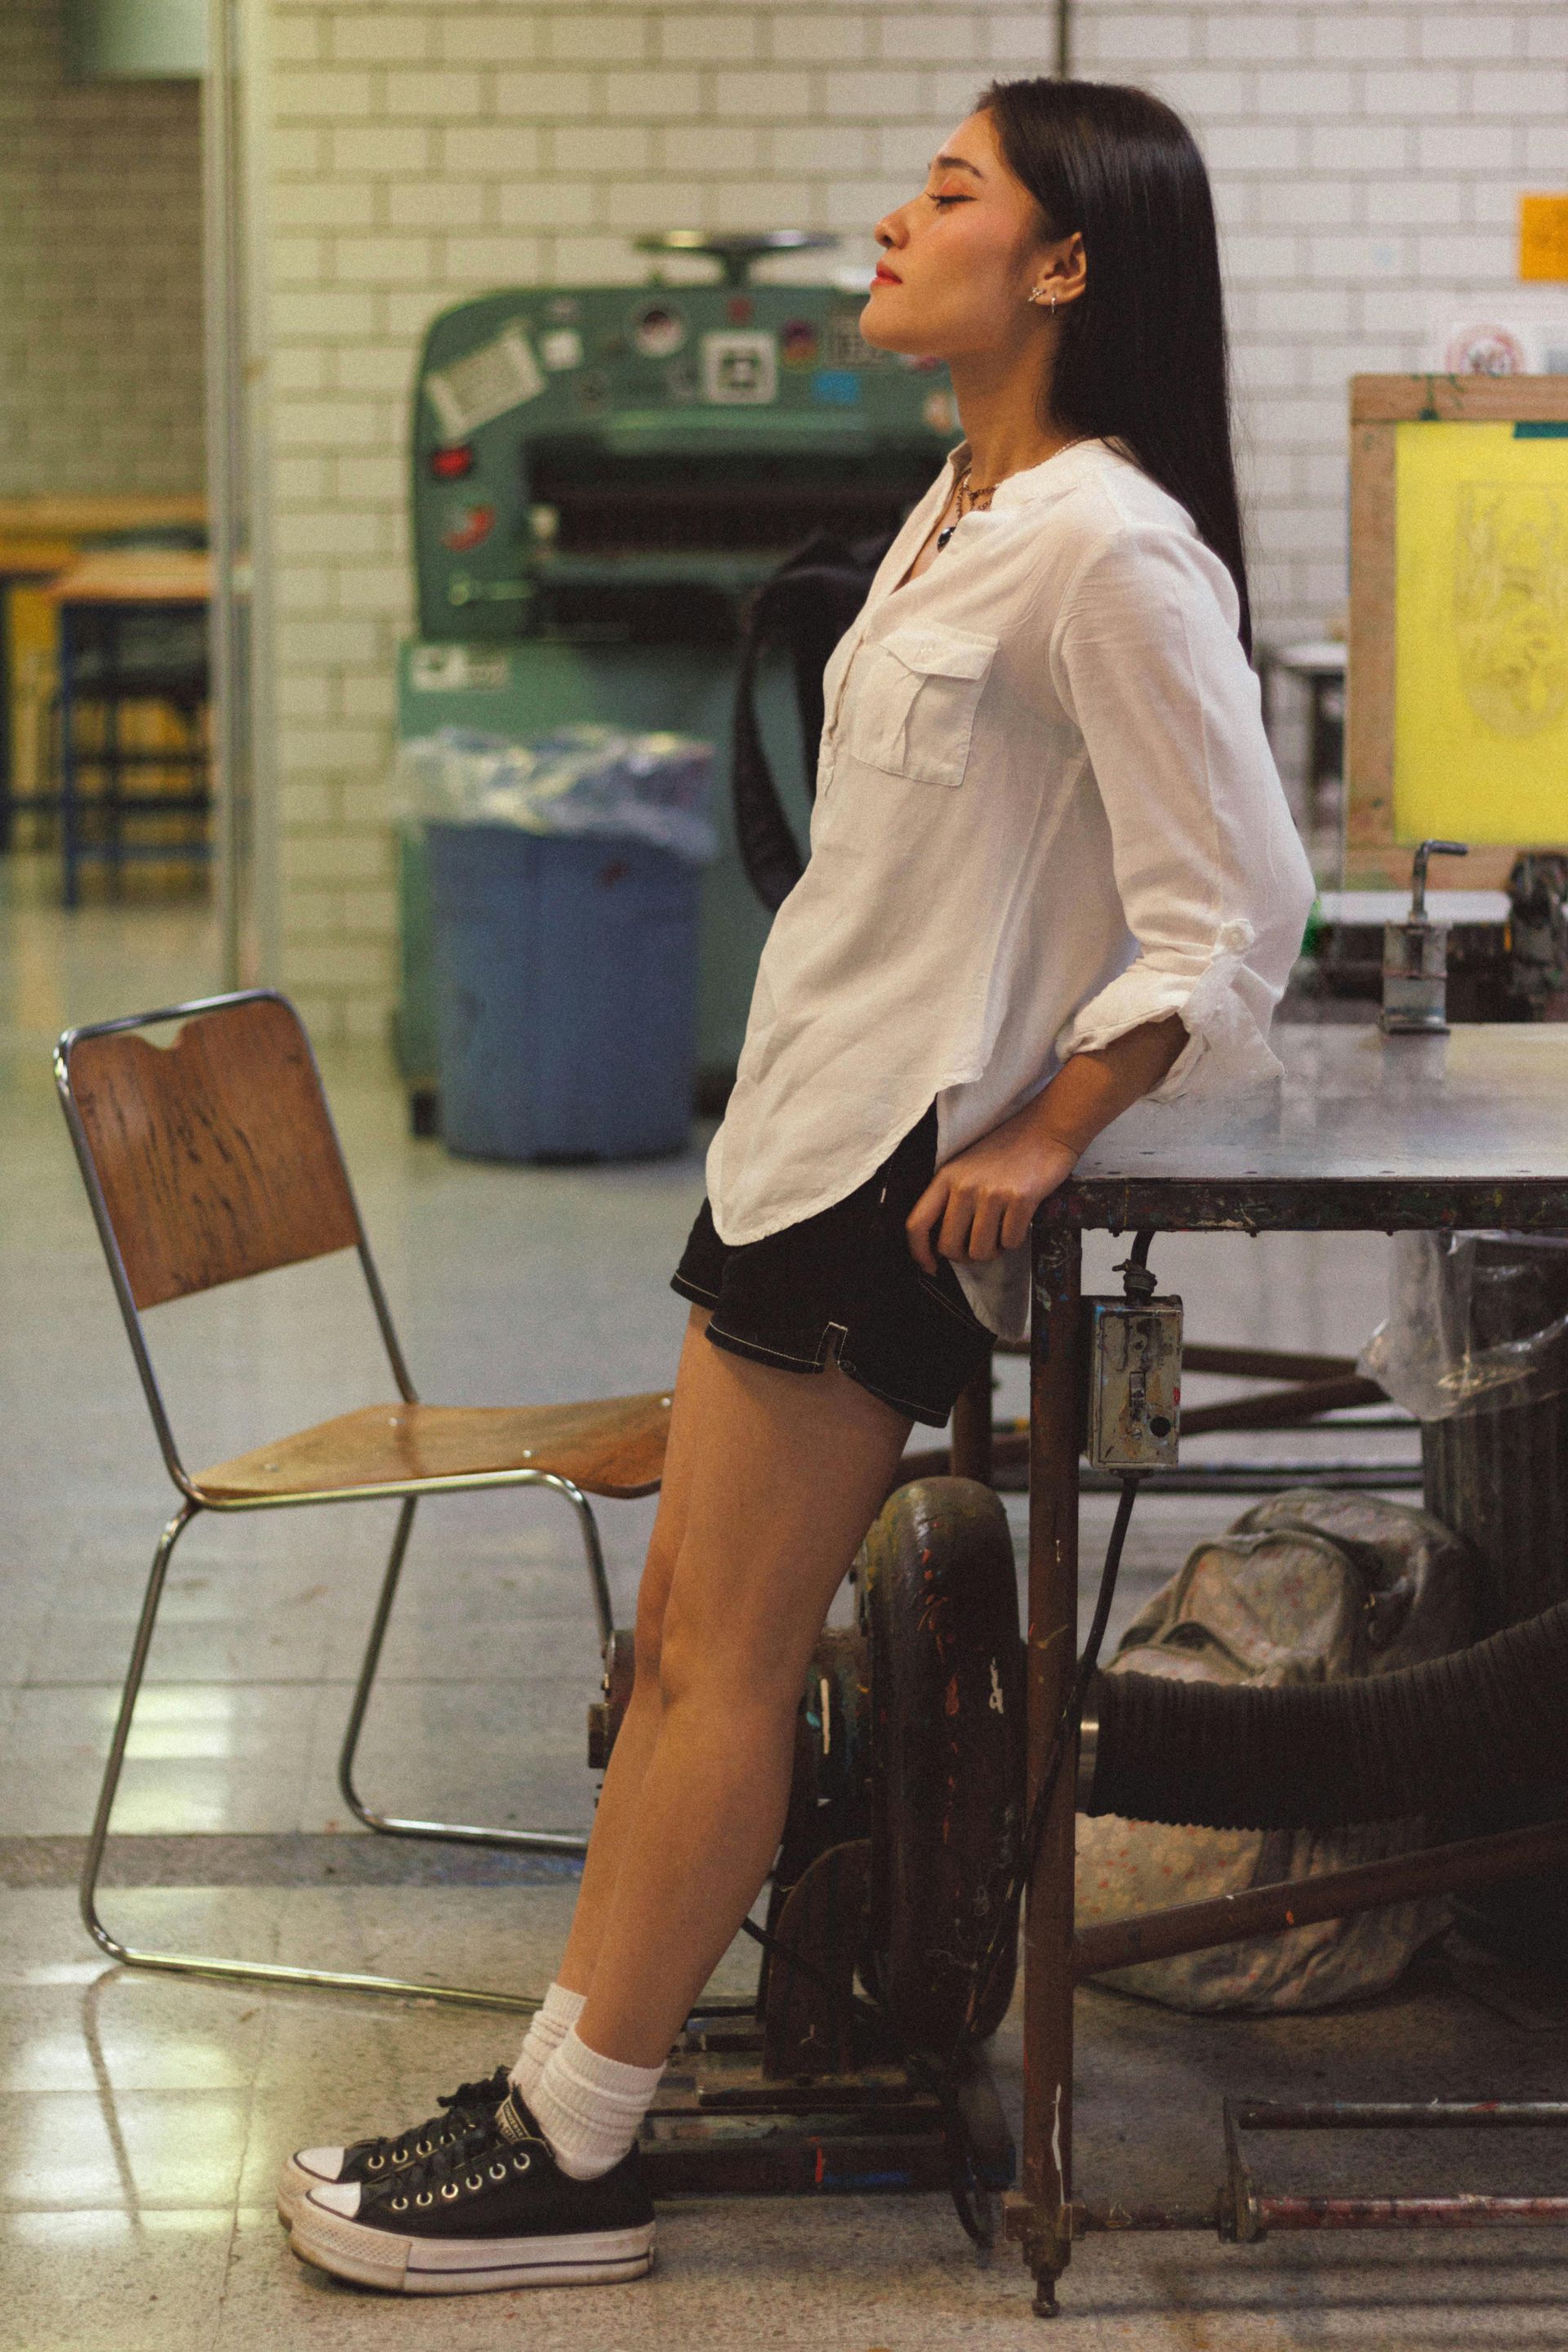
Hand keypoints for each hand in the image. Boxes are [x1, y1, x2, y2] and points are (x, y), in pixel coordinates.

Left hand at [905, 1103, 1080, 1271]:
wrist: (1046, 1129)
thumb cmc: (1007, 1151)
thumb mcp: (966, 1168)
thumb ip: (951, 1199)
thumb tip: (944, 1244)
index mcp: (946, 1178)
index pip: (916, 1224)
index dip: (919, 1253)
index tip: (930, 1267)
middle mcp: (964, 1186)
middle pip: (949, 1247)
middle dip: (965, 1256)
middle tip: (979, 1247)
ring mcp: (992, 1193)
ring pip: (981, 1251)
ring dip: (993, 1250)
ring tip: (1001, 1231)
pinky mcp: (1020, 1199)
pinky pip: (1011, 1242)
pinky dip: (1015, 1240)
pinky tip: (1019, 1221)